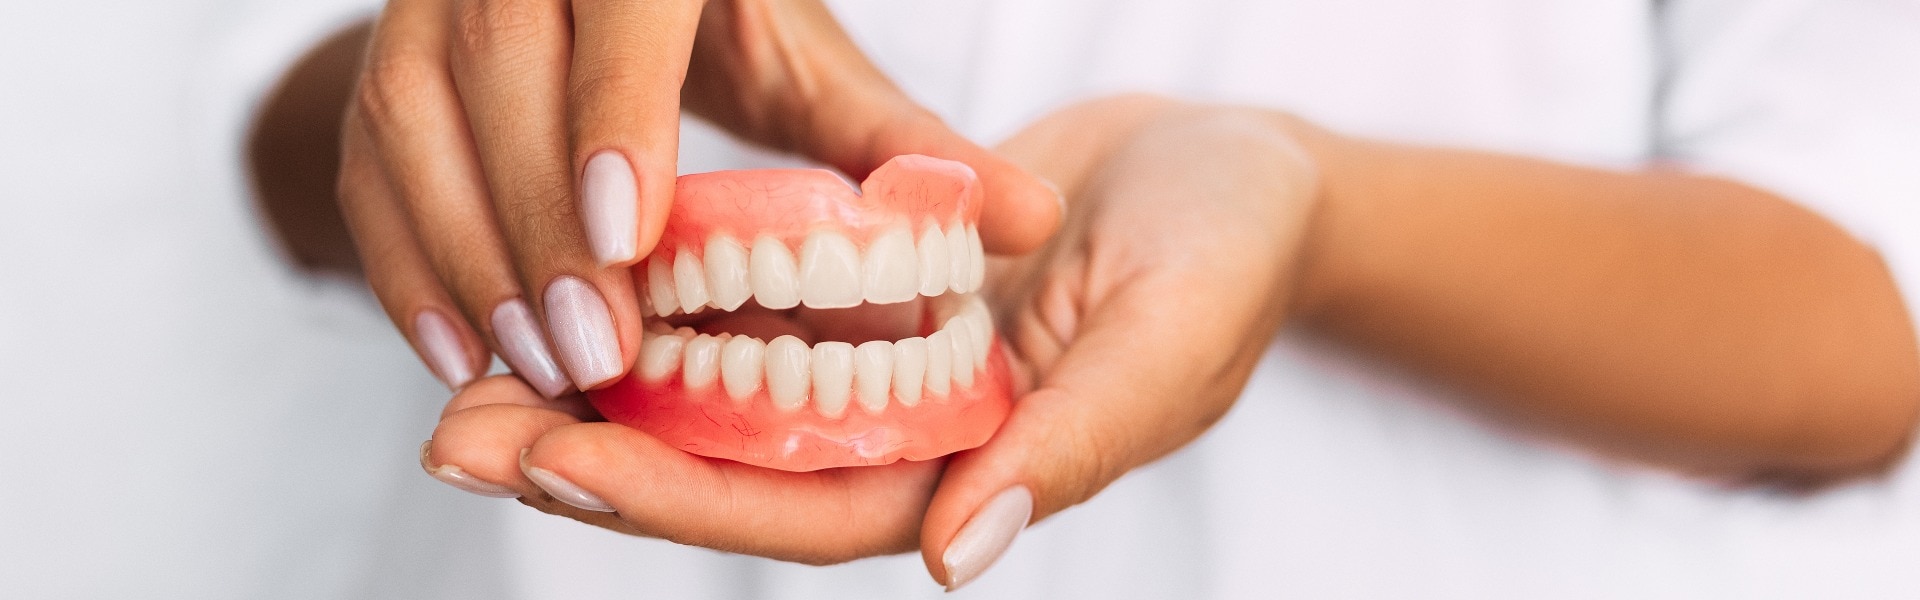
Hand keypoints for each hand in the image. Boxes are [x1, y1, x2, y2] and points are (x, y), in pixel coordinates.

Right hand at [336, 0, 1061, 396]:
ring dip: (467, 252)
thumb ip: (897, 145)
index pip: (618, 2)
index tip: (633, 241)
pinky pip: (365, 155)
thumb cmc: (724, 18)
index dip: (613, 112)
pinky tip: (459, 350)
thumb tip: (1032, 219)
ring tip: (537, 368)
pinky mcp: (382, 55)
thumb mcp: (810, 65)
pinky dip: (403, 257)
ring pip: (413, 114)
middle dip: (541, 218)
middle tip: (595, 353)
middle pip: (500, 67)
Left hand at [420, 95, 1321, 587]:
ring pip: (720, 402)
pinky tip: (570, 290)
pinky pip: (748, 314)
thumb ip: (1073, 444)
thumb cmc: (1231, 249)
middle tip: (455, 438)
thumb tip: (956, 553)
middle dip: (595, 462)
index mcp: (977, 468)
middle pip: (731, 472)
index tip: (559, 466)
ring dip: (599, 395)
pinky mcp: (867, 297)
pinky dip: (660, 311)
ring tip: (466, 385)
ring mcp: (884, 368)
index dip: (681, 497)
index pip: (806, 508)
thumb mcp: (1167, 337)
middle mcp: (911, 435)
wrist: (1238, 164)